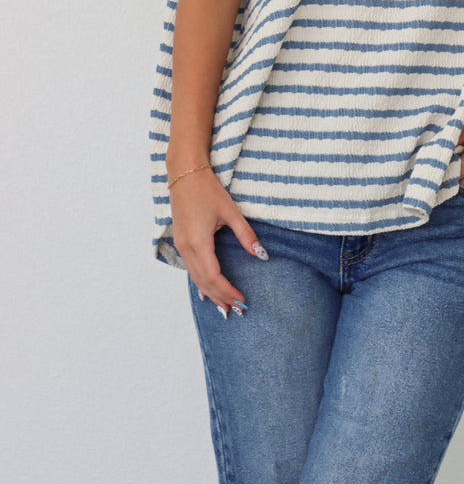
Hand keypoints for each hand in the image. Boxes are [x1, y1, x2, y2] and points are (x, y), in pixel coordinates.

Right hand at [169, 168, 267, 314]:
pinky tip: (208, 289)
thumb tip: (262, 254)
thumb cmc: (207, 189)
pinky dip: (200, 282)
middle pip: (203, 281)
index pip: (214, 276)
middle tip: (236, 310)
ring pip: (194, 277)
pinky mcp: (180, 241)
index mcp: (199, 242)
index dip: (228, 290)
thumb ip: (246, 235)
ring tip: (224, 306)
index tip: (242, 299)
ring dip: (209, 293)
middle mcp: (186, 247)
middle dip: (219, 297)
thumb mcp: (230, 211)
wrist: (184, 173)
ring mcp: (181, 245)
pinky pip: (190, 269)